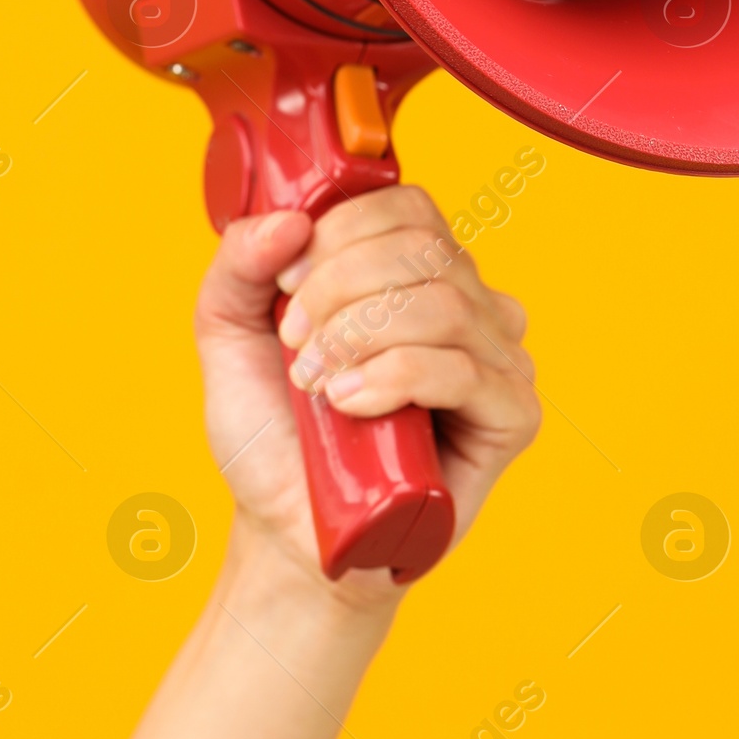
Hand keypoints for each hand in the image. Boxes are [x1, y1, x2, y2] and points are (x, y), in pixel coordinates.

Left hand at [194, 187, 539, 598]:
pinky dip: (396, 376)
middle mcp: (467, 307)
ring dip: (361, 335)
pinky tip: (353, 404)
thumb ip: (238, 264)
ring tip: (318, 384)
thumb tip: (286, 219)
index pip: (405, 207)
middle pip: (423, 246)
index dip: (339, 232)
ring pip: (444, 303)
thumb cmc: (276, 437)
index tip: (285, 286)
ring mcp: (495, 361)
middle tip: (295, 344)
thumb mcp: (227, 335)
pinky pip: (464, 370)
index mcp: (413, 275)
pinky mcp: (510, 417)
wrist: (287, 531)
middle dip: (339, 286)